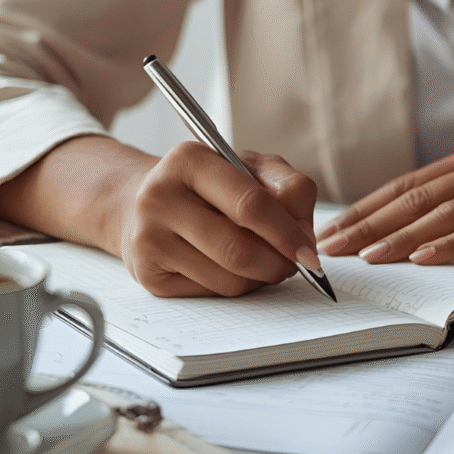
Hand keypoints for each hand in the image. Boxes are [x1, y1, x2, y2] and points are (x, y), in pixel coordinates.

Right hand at [116, 141, 319, 296]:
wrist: (145, 204)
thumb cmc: (209, 185)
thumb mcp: (250, 167)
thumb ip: (288, 188)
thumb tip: (304, 237)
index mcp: (189, 160)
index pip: (250, 204)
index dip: (287, 232)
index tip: (309, 252)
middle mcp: (160, 197)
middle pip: (238, 249)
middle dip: (277, 263)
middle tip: (293, 263)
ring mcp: (149, 238)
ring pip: (228, 279)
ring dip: (259, 278)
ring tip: (262, 261)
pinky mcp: (148, 275)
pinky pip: (211, 294)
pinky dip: (235, 287)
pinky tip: (230, 267)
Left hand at [317, 139, 453, 270]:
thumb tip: (421, 233)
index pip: (410, 184)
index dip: (368, 207)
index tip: (336, 227)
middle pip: (414, 197)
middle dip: (366, 223)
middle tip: (329, 245)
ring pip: (440, 213)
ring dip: (395, 237)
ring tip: (362, 257)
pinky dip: (446, 246)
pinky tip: (419, 260)